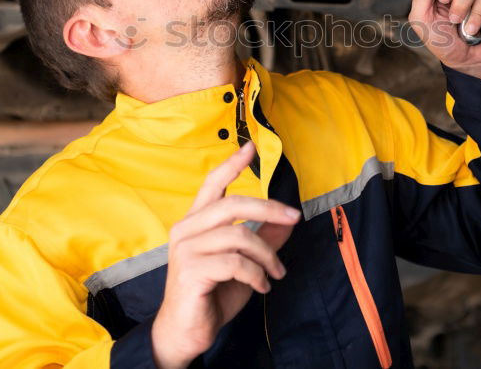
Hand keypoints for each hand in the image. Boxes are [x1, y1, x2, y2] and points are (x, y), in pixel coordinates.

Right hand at [151, 142, 299, 367]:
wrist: (186, 332)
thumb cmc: (213, 294)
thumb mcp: (246, 263)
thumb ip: (264, 239)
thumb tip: (288, 217)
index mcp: (196, 222)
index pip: (213, 184)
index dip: (232, 164)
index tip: (251, 148)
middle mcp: (186, 230)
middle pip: (234, 205)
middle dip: (270, 208)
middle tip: (294, 218)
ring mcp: (186, 250)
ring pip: (240, 236)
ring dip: (267, 255)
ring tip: (276, 273)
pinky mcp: (191, 271)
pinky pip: (235, 263)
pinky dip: (256, 275)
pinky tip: (262, 286)